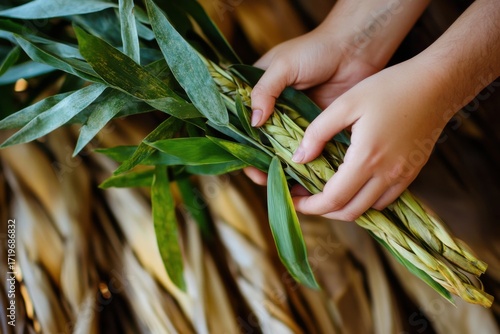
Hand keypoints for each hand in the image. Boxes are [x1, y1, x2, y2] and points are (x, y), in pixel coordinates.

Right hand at [245, 28, 379, 184]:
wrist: (355, 49)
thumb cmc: (316, 49)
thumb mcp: (284, 65)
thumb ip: (265, 90)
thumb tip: (254, 122)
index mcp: (263, 92)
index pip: (244, 121)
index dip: (241, 141)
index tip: (241, 159)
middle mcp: (277, 110)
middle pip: (263, 141)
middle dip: (259, 160)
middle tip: (260, 176)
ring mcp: (298, 121)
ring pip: (284, 150)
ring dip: (281, 166)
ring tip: (278, 180)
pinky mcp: (319, 129)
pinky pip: (308, 150)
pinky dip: (304, 164)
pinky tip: (301, 177)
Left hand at [290, 59, 449, 220]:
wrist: (437, 83)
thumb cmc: (390, 87)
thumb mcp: (346, 103)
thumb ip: (318, 132)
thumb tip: (298, 159)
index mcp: (367, 158)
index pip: (333, 199)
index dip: (309, 205)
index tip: (294, 200)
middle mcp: (387, 174)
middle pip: (349, 212)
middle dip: (323, 211)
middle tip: (305, 198)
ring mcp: (402, 176)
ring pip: (368, 209)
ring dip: (343, 208)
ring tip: (325, 193)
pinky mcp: (412, 173)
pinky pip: (385, 200)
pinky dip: (365, 201)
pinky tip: (352, 186)